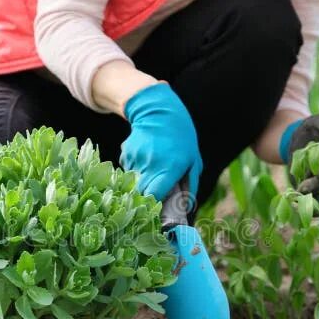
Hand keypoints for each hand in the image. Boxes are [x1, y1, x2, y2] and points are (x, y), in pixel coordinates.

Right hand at [121, 83, 202, 202]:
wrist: (159, 110)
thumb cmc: (182, 137)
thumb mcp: (193, 160)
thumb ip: (189, 185)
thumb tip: (185, 207)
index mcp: (169, 168)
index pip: (154, 197)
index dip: (156, 205)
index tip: (160, 206)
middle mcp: (149, 165)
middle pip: (142, 193)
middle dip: (148, 197)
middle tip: (156, 194)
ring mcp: (135, 159)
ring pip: (134, 182)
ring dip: (143, 181)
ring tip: (154, 167)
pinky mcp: (125, 153)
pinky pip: (129, 170)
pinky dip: (137, 169)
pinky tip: (146, 157)